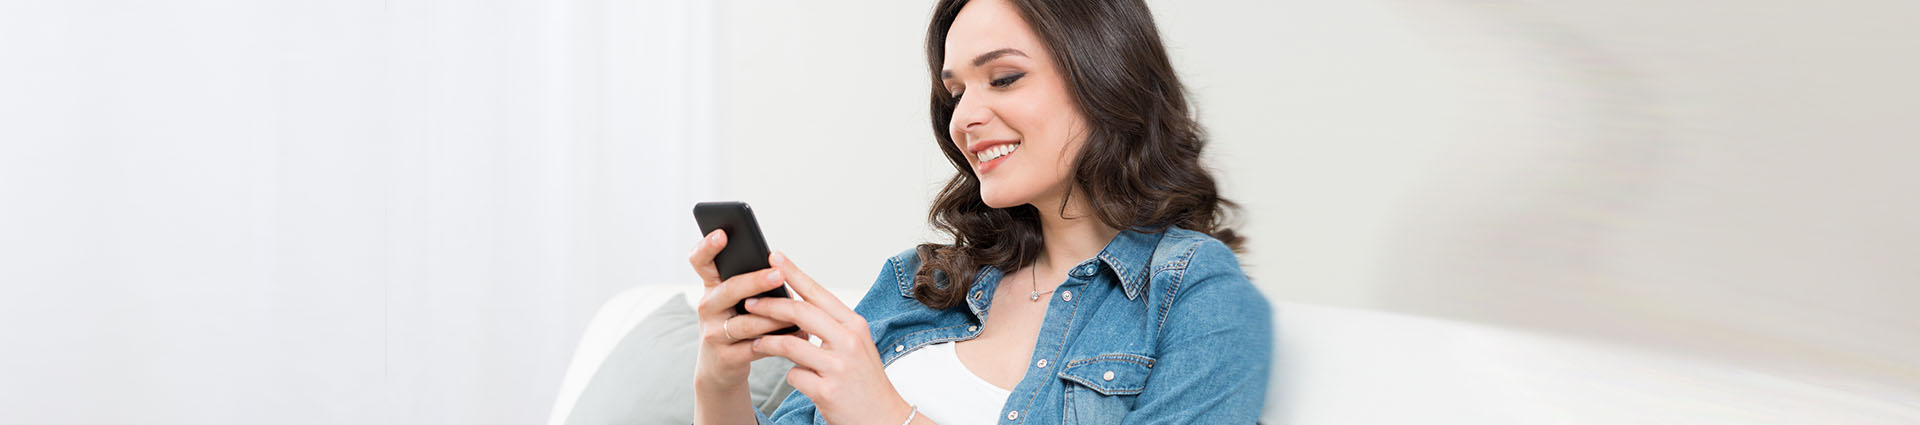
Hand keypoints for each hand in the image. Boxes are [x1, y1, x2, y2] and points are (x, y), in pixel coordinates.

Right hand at [688, 230, 805, 390]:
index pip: (701, 261)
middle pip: (729, 290)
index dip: (707, 246)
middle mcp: (708, 307)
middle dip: (755, 281)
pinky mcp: (726, 357)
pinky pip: (755, 348)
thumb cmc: (737, 325)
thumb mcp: (737, 302)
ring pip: (747, 322)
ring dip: (775, 317)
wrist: (721, 368)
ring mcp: (714, 333)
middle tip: (778, 274)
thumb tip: (785, 272)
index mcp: (712, 287)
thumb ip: (752, 285)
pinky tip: (797, 336)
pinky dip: (778, 341)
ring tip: (798, 313)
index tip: (722, 233)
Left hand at [746, 251, 916, 424]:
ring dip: (767, 342)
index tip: (773, 256)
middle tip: (749, 302)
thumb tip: (797, 307)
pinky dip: (792, 376)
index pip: (818, 292)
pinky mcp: (827, 391)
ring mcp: (838, 366)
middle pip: (800, 312)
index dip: (793, 273)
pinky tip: (800, 380)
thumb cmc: (865, 381)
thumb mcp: (855, 346)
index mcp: (855, 325)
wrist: (884, 418)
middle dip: (769, 305)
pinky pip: (794, 375)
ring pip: (790, 344)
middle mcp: (849, 341)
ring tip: (756, 342)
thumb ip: (830, 327)